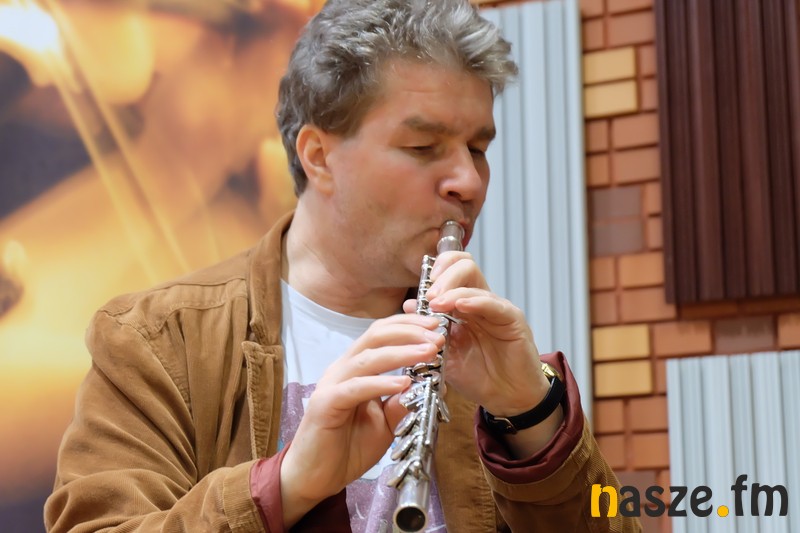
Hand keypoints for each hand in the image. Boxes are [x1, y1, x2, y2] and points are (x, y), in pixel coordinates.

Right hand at [279, 313, 444, 526]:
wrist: (315, 477)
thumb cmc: (348, 447)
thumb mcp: (386, 423)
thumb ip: (403, 404)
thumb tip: (434, 385)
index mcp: (356, 368)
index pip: (381, 334)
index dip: (408, 325)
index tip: (437, 326)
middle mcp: (342, 369)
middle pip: (375, 336)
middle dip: (409, 332)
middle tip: (437, 336)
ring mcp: (332, 385)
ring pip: (368, 358)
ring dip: (401, 352)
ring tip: (428, 352)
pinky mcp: (325, 405)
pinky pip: (356, 388)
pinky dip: (381, 383)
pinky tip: (403, 383)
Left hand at [402, 251, 562, 455]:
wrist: (506, 398)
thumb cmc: (478, 376)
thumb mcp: (444, 353)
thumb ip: (428, 330)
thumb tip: (408, 305)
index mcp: (462, 304)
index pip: (450, 269)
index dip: (434, 271)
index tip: (421, 289)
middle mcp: (479, 300)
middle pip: (463, 264)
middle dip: (441, 274)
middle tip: (428, 296)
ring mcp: (496, 308)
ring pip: (474, 277)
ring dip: (451, 287)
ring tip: (436, 303)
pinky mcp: (512, 319)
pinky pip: (493, 303)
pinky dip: (474, 300)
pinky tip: (460, 307)